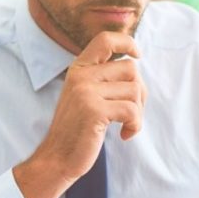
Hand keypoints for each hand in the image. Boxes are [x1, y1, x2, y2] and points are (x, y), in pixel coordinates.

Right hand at [14, 31, 146, 197]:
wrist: (58, 158)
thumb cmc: (78, 130)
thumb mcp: (86, 96)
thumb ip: (103, 79)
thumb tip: (136, 65)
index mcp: (79, 69)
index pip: (105, 39)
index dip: (127, 42)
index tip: (138, 54)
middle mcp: (81, 76)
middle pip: (131, 69)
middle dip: (140, 92)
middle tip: (131, 113)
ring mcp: (86, 91)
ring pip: (135, 90)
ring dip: (138, 112)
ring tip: (126, 125)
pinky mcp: (94, 110)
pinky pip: (131, 110)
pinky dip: (135, 125)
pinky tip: (124, 135)